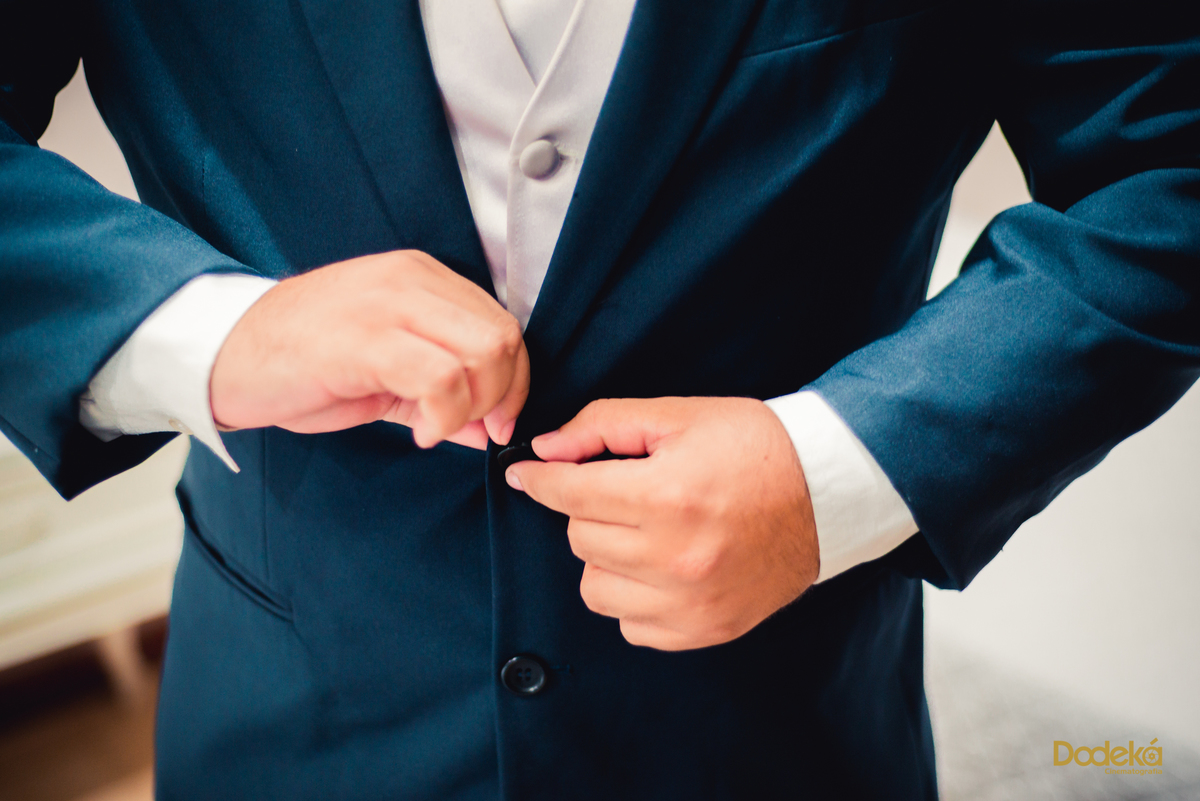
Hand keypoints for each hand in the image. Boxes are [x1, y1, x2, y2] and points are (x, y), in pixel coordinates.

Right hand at [210, 250, 528, 448]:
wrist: (223, 354)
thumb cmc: (299, 361)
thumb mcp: (384, 373)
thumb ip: (441, 393)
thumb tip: (488, 429)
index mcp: (421, 278)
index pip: (502, 324)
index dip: (515, 381)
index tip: (498, 423)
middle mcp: (411, 280)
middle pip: (502, 337)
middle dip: (503, 396)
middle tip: (473, 430)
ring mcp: (387, 304)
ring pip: (481, 352)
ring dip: (474, 407)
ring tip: (435, 430)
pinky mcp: (364, 338)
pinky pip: (439, 377)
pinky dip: (444, 416)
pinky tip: (419, 433)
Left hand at [506, 397, 818, 650]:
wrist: (827, 493)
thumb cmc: (754, 447)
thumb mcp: (678, 415)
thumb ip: (602, 426)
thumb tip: (546, 450)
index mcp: (667, 496)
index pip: (569, 494)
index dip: (540, 480)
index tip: (526, 475)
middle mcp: (675, 557)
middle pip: (579, 539)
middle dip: (588, 509)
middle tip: (623, 491)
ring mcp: (691, 602)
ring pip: (596, 588)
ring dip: (607, 558)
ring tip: (642, 532)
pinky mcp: (705, 630)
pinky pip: (632, 626)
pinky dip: (634, 597)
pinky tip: (661, 568)